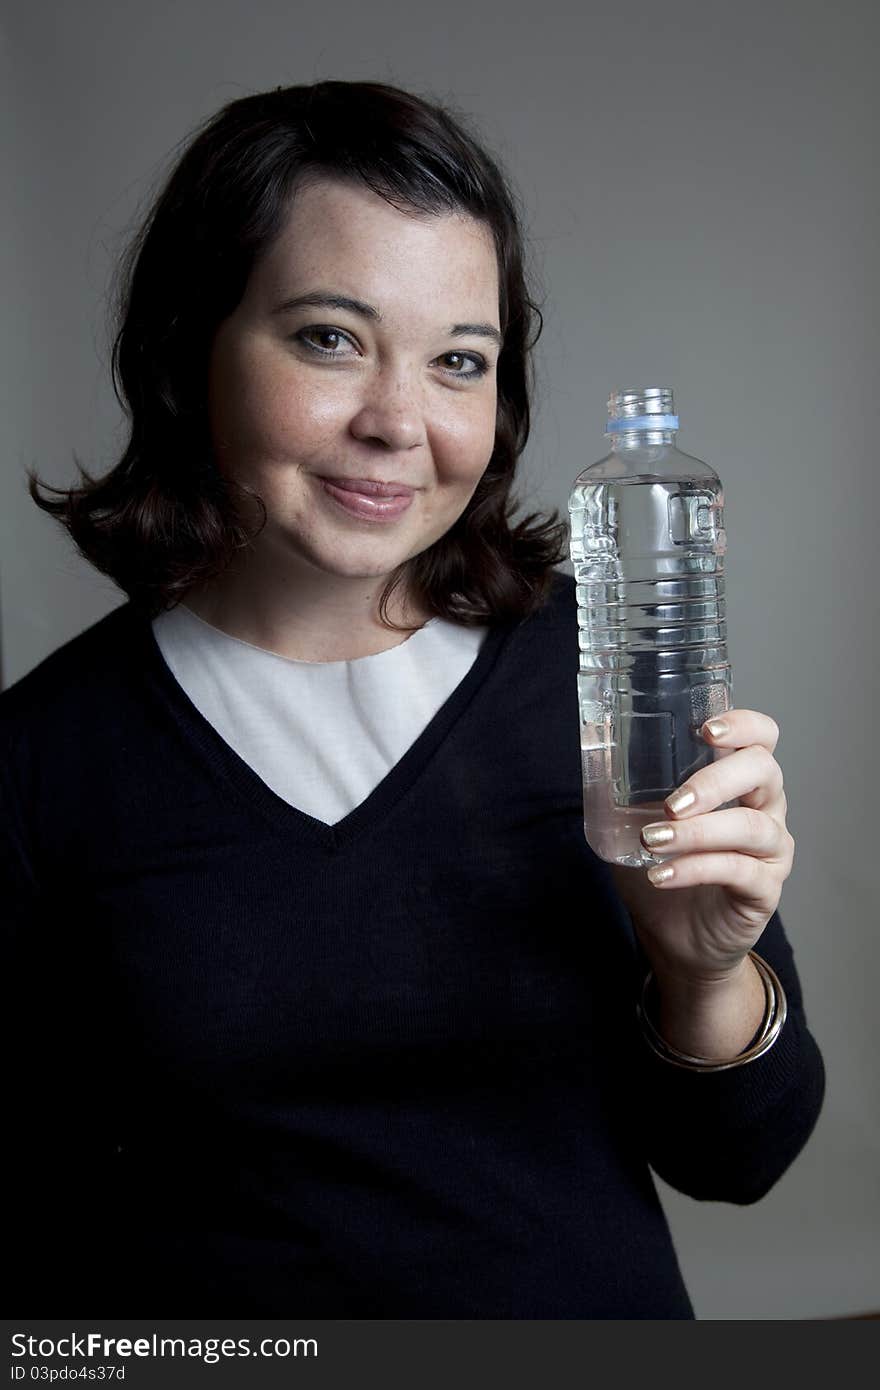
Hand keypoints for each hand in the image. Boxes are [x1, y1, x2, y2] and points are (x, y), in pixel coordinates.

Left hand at [609, 709, 794, 984]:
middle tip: (670, 802)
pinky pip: (738, 871)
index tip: (706, 729)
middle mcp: (766, 809)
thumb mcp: (638, 822)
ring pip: (750, 825)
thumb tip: (593, 753)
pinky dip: (695, 869)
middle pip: (763, 772)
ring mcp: (770, 851)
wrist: (674, 938)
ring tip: (653, 840)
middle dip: (714, 781)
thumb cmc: (663, 867)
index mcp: (742, 782)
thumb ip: (628, 789)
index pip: (762, 737)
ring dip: (697, 831)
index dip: (744, 725)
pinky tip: (661, 875)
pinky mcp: (764, 890)